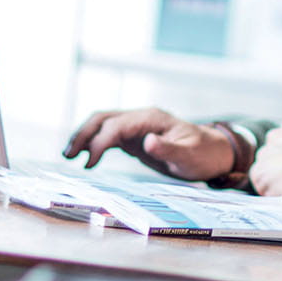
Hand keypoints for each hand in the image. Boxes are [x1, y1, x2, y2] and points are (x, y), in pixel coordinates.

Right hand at [61, 108, 232, 180]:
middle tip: (67, 155)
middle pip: (103, 119)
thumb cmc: (204, 154)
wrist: (214, 153)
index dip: (100, 142)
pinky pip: (109, 136)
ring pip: (103, 125)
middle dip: (83, 134)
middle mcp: (141, 118)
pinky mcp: (135, 138)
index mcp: (151, 118)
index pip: (116, 125)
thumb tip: (147, 141)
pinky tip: (86, 158)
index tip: (89, 163)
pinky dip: (95, 144)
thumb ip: (169, 148)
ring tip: (69, 155)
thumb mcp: (190, 155)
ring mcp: (137, 127)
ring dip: (84, 137)